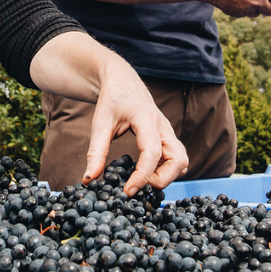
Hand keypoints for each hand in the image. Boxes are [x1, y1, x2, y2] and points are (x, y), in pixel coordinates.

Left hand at [82, 62, 188, 195]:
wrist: (122, 81)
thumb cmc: (111, 100)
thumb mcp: (99, 124)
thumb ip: (95, 152)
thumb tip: (89, 179)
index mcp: (146, 118)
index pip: (152, 152)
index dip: (142, 176)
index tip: (128, 190)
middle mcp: (163, 126)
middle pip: (178, 159)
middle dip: (162, 179)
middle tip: (137, 185)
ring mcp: (168, 131)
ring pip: (182, 160)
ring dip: (167, 176)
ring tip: (142, 180)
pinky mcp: (168, 137)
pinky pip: (177, 158)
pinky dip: (167, 171)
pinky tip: (147, 173)